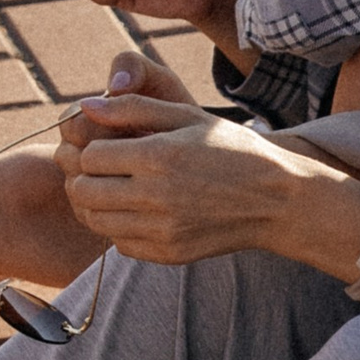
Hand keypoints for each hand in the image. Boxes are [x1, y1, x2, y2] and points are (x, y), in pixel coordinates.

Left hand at [59, 107, 359, 277]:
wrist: (277, 200)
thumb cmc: (232, 149)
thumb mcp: (188, 116)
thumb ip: (133, 108)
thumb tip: (83, 106)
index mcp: (159, 155)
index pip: (90, 156)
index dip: (88, 148)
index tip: (103, 146)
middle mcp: (156, 196)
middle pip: (84, 191)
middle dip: (82, 177)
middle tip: (97, 170)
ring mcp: (162, 229)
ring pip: (96, 221)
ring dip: (95, 204)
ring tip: (113, 190)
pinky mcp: (169, 253)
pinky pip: (120, 244)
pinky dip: (119, 228)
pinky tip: (137, 212)